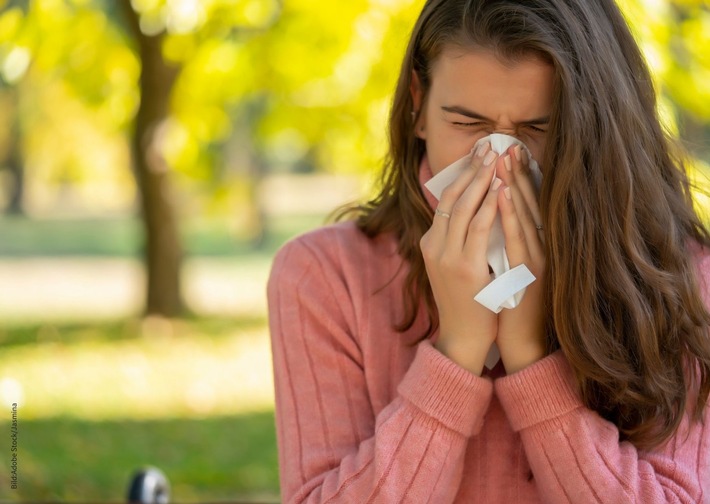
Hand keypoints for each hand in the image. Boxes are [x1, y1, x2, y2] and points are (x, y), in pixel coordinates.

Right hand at [420, 142, 502, 374]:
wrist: (463, 339)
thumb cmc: (467, 303)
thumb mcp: (454, 267)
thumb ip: (458, 241)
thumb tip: (474, 212)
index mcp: (430, 244)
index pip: (444, 201)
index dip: (462, 176)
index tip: (478, 155)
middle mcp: (434, 246)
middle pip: (451, 198)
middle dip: (471, 170)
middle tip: (488, 146)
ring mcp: (446, 257)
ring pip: (463, 208)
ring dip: (481, 179)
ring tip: (496, 156)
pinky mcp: (465, 268)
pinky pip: (478, 228)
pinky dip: (489, 205)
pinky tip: (501, 187)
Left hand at [493, 145, 546, 373]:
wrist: (523, 341)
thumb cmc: (512, 304)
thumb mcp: (511, 266)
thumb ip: (507, 241)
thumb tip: (491, 214)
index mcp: (536, 245)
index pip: (528, 204)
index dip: (520, 176)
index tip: (509, 151)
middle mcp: (542, 247)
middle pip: (529, 202)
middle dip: (517, 172)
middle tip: (507, 144)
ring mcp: (538, 258)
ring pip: (525, 214)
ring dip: (515, 184)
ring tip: (505, 158)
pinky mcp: (530, 272)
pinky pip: (518, 237)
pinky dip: (511, 214)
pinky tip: (504, 194)